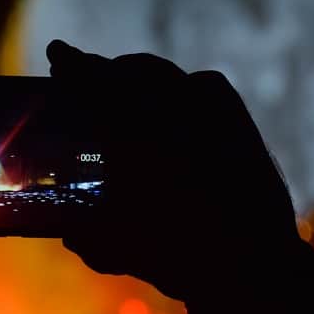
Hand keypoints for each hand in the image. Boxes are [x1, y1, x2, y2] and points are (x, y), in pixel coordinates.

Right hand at [47, 40, 306, 306]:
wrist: (256, 260)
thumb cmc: (177, 257)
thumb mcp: (117, 249)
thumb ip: (87, 236)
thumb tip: (70, 232)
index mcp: (128, 128)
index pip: (91, 79)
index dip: (71, 63)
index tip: (57, 52)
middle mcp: (167, 104)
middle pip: (126, 71)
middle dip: (104, 71)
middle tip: (87, 75)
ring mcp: (206, 103)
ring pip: (162, 75)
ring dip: (138, 77)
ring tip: (125, 87)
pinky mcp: (235, 112)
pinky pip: (199, 85)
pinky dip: (179, 89)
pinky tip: (175, 100)